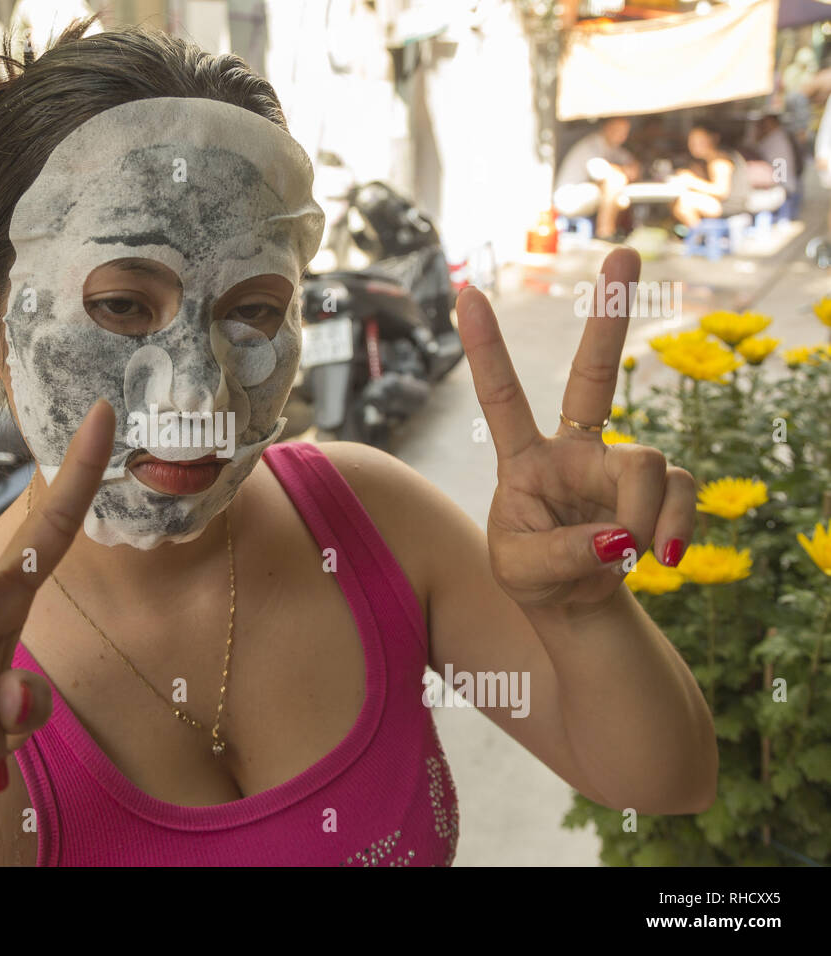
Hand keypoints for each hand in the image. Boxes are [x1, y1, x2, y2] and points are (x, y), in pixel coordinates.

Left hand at [455, 248, 694, 608]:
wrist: (572, 602)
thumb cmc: (530, 574)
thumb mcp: (519, 571)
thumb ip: (559, 555)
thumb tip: (619, 533)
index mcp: (523, 459)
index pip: (501, 398)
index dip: (486, 349)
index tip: (467, 293)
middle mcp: (572, 448)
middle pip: (594, 374)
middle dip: (611, 315)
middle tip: (623, 252)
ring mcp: (617, 463)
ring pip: (646, 463)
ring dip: (641, 517)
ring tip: (626, 557)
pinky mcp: (657, 487)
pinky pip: (679, 493)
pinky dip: (673, 529)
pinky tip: (660, 558)